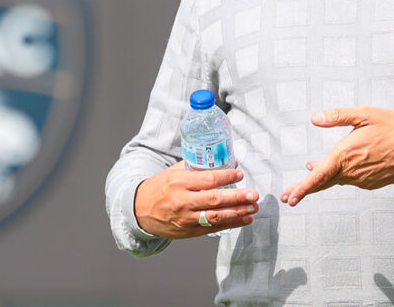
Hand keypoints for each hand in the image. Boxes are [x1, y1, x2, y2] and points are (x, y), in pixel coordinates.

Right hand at [134, 162, 259, 238]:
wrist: (139, 210)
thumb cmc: (160, 187)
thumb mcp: (173, 172)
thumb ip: (195, 167)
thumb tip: (223, 162)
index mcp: (179, 182)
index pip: (207, 179)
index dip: (226, 177)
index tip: (240, 174)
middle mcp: (182, 201)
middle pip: (214, 199)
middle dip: (237, 198)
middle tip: (254, 195)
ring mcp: (185, 219)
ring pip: (216, 217)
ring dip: (238, 213)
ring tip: (253, 208)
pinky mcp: (188, 231)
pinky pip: (213, 228)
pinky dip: (231, 224)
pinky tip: (244, 219)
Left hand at [280, 107, 393, 206]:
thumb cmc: (393, 127)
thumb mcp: (364, 114)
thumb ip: (337, 116)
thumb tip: (315, 118)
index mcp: (346, 155)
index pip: (318, 176)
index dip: (302, 188)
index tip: (289, 197)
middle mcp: (352, 172)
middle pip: (323, 183)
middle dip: (304, 189)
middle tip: (288, 196)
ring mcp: (363, 180)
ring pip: (337, 180)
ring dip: (323, 178)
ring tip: (309, 170)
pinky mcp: (372, 183)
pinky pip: (351, 180)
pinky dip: (341, 175)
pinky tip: (339, 167)